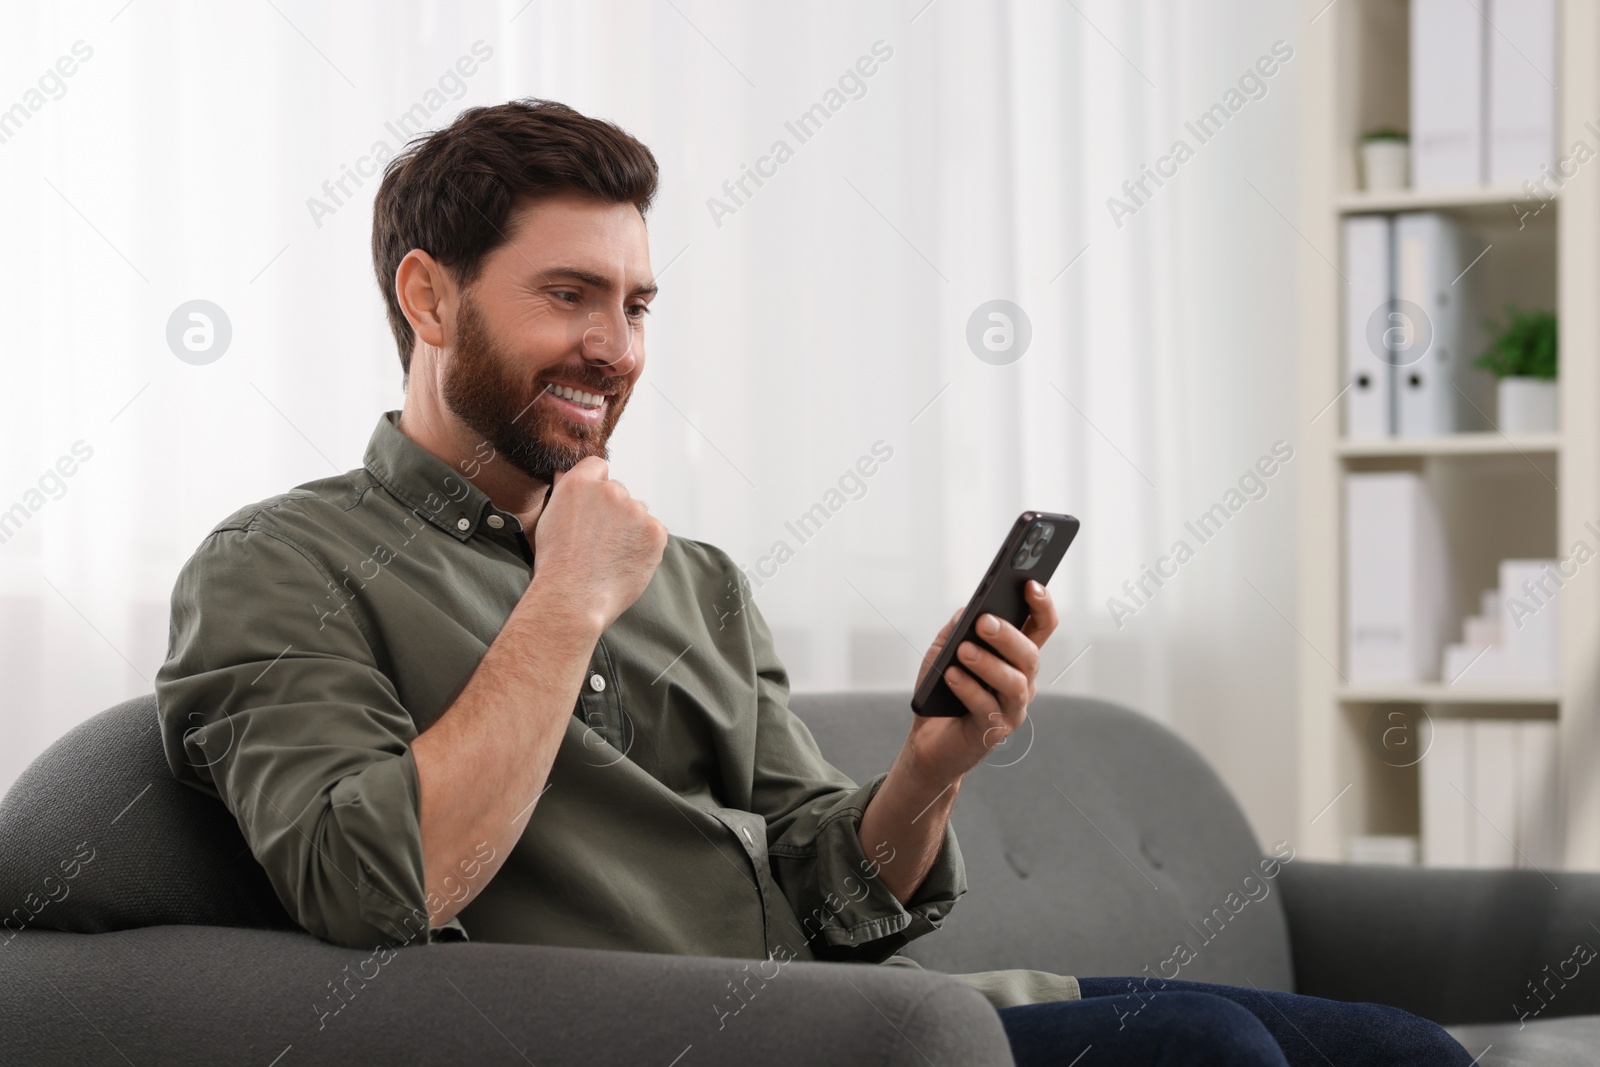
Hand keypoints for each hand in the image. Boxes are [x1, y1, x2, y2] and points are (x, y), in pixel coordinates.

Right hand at [522, 457, 666, 633]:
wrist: (573, 597)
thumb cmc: (556, 564)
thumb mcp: (549, 520)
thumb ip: (563, 492)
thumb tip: (565, 472)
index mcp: (579, 483)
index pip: (598, 467)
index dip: (596, 487)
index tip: (594, 508)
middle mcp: (609, 491)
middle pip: (619, 493)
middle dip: (613, 512)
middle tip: (599, 542)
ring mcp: (635, 510)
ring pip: (637, 514)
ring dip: (630, 529)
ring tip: (610, 556)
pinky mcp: (655, 531)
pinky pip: (653, 532)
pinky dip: (644, 545)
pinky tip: (625, 561)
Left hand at [904, 581, 1058, 786]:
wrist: (928, 740)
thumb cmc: (941, 690)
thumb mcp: (944, 650)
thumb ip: (959, 627)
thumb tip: (971, 608)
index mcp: (1015, 656)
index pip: (1040, 626)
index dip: (1041, 605)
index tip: (1031, 583)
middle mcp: (1022, 681)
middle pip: (1029, 654)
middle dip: (1008, 635)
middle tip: (984, 621)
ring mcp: (1012, 708)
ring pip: (1014, 682)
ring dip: (988, 663)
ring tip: (963, 651)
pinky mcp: (995, 731)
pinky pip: (988, 707)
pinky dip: (968, 689)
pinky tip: (951, 677)